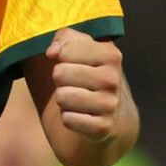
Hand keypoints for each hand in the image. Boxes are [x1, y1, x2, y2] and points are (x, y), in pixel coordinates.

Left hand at [45, 27, 124, 141]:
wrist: (113, 110)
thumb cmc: (88, 70)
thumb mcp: (81, 46)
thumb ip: (64, 37)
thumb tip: (52, 52)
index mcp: (110, 55)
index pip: (65, 51)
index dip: (61, 55)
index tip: (70, 60)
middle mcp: (112, 80)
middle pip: (59, 74)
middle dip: (59, 77)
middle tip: (72, 81)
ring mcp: (109, 105)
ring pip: (61, 97)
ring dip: (62, 97)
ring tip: (76, 96)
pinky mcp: (103, 128)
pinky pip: (67, 120)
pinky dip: (68, 117)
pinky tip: (81, 113)